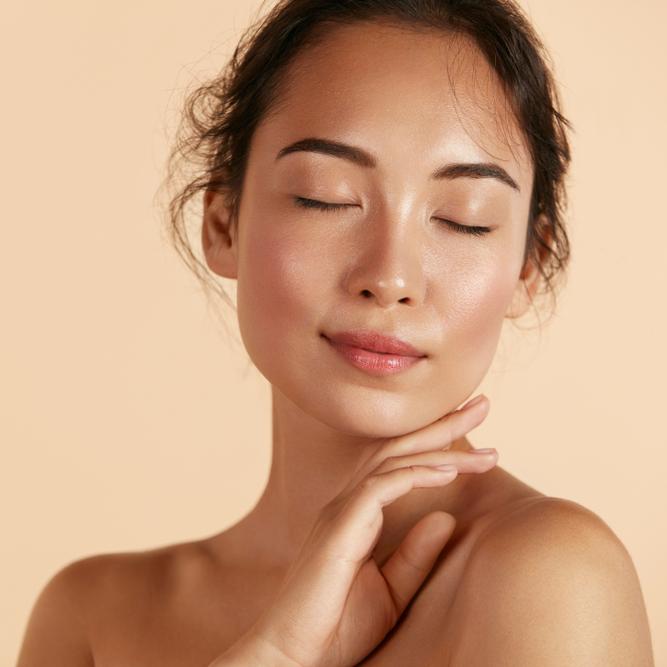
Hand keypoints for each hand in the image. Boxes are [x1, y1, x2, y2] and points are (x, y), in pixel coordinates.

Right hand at [213, 394, 495, 666]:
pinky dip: (416, 474)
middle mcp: (349, 503)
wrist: (293, 658)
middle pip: (400, 449)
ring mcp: (342, 511)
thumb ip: (417, 553)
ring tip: (481, 437)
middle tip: (481, 404)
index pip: (401, 465)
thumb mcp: (392, 592)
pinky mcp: (340, 526)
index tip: (480, 437)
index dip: (438, 445)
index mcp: (358, 515)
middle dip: (442, 426)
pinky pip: (382, 487)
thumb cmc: (337, 630)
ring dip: (440, 447)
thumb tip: (448, 516)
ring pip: (395, 461)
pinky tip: (448, 471)